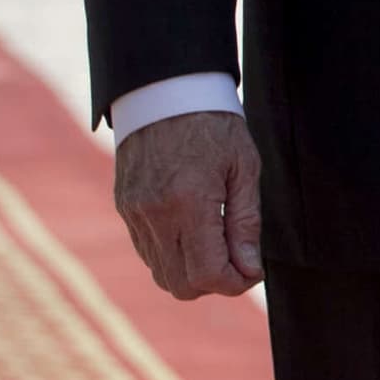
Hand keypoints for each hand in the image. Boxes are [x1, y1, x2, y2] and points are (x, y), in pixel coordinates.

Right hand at [115, 109, 261, 297]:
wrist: (165, 94)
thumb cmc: (214, 126)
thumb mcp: (245, 168)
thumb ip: (245, 223)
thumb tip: (249, 270)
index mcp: (188, 202)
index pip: (207, 274)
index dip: (235, 283)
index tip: (254, 270)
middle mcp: (154, 215)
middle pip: (181, 285)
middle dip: (215, 282)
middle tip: (239, 260)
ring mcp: (134, 214)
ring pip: (161, 274)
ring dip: (193, 272)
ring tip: (219, 244)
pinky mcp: (125, 210)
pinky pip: (147, 253)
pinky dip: (173, 256)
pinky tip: (195, 233)